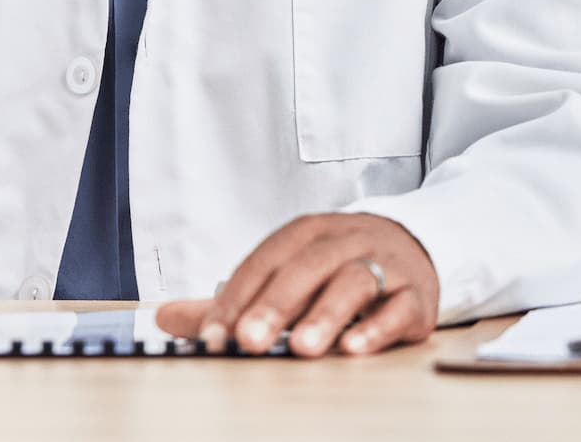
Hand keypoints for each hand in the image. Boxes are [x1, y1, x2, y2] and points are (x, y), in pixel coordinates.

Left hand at [155, 214, 438, 358]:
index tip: (212, 334)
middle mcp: (343, 241)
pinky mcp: (416, 295)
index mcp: (305, 233)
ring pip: (353, 282)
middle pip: (306, 267)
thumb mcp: (286, 273)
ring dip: (326, 315)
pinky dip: (378, 328)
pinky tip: (355, 348)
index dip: (237, 297)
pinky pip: (398, 308)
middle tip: (249, 341)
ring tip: (302, 347)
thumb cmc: (338, 265)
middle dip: (275, 305)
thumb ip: (231, 301)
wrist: (415, 247)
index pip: (265, 260)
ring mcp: (383, 265)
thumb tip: (165, 318)